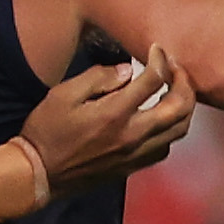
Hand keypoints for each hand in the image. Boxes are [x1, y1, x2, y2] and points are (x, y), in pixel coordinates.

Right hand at [20, 49, 193, 191]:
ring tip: (175, 90)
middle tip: (176, 68)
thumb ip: (98, 78)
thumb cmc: (46, 131)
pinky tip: (161, 118)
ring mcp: (136, 153)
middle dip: (184, 82)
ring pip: (179, 130)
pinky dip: (171, 129)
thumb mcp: (63, 95)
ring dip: (184, 107)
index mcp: (115, 113)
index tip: (156, 50)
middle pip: (180, 107)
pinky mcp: (134, 166)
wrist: (39, 174)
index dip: (160, 59)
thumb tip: (128, 70)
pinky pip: (165, 147)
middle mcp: (133, 135)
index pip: (154, 80)